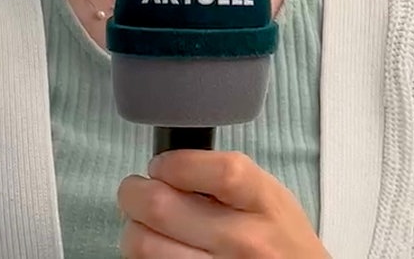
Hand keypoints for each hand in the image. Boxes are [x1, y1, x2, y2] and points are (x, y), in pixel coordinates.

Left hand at [116, 150, 327, 257]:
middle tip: (136, 192)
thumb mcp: (271, 198)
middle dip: (134, 193)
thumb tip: (168, 167)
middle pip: (162, 207)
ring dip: (133, 230)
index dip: (173, 164)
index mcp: (264, 204)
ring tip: (144, 225)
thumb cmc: (281, 243)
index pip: (215, 172)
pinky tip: (159, 251)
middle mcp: (244, 241)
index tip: (161, 166)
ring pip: (144, 246)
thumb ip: (227, 179)